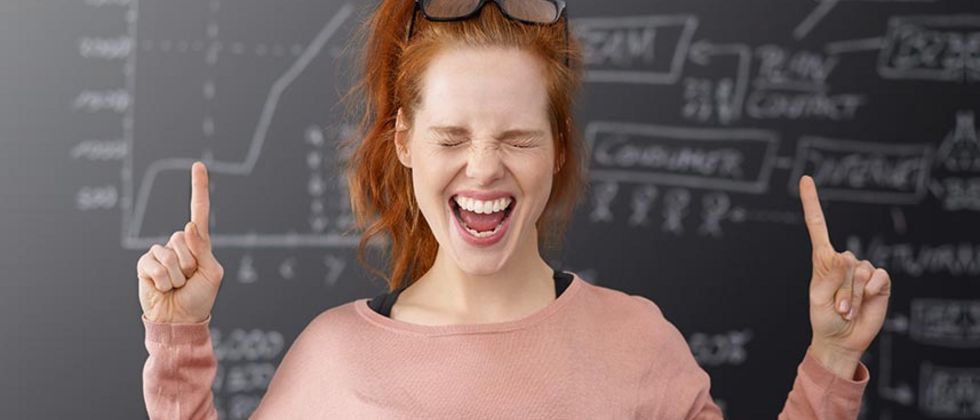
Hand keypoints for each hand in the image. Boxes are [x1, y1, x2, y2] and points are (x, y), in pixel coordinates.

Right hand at [137, 161, 224, 322]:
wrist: (180, 320)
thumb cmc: (199, 298)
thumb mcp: (211, 273)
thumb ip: (202, 249)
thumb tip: (187, 226)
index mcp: (198, 244)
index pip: (199, 211)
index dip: (198, 188)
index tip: (199, 165)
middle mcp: (178, 244)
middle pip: (184, 239)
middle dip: (190, 264)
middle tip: (188, 280)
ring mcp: (160, 253)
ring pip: (170, 254)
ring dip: (177, 276)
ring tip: (176, 286)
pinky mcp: (145, 264)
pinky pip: (154, 265)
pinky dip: (163, 281)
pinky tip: (163, 288)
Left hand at [799, 175, 891, 378]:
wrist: (843, 339)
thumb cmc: (824, 318)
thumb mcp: (819, 298)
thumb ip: (830, 275)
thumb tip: (846, 255)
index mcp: (822, 260)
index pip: (817, 225)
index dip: (812, 202)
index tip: (806, 179)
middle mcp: (843, 260)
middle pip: (843, 261)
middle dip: (839, 289)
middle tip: (835, 306)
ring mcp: (862, 269)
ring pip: (859, 272)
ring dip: (851, 296)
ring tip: (845, 309)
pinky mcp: (879, 280)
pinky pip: (877, 277)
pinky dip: (868, 293)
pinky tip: (864, 303)